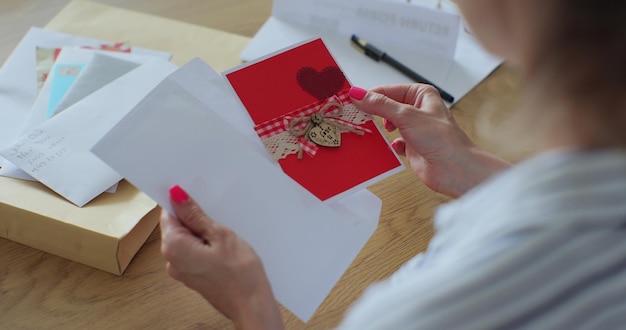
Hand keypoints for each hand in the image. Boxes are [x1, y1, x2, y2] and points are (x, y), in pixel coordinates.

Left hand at [160, 185, 283, 329]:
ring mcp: (181, 270)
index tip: (200, 199)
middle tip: (218, 219)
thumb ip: (195, 215)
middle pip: (177, 226)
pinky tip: (223, 247)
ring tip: (224, 235)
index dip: (183, 203)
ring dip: (203, 232)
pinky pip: (193, 252)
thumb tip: (176, 196)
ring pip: (187, 239)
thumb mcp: (220, 235)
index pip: (168, 214)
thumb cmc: (240, 274)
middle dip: (195, 218)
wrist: (252, 305)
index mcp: (173, 246)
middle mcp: (171, 260)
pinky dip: (205, 245)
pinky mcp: (193, 275)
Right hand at [350, 84, 509, 197]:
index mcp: (421, 95)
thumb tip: (359, 94)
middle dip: (373, 112)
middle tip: (355, 115)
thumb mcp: (406, 116)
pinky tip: (390, 146)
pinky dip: (389, 145)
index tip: (351, 100)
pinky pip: (394, 143)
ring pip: (389, 125)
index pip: (388, 91)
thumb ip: (380, 105)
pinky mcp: (413, 147)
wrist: (455, 169)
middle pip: (387, 107)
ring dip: (380, 129)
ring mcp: (416, 129)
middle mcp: (419, 110)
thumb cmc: (443, 140)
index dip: (369, 95)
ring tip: (368, 130)